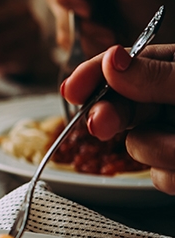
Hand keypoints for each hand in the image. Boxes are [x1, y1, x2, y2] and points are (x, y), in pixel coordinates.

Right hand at [43, 0, 171, 57]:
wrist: (164, 37)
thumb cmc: (154, 6)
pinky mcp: (76, 18)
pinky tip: (103, 38)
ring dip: (82, 30)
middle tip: (92, 19)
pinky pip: (64, 32)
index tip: (82, 7)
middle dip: (72, 12)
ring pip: (58, 14)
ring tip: (108, 34)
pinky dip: (82, 40)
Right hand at [62, 43, 174, 193]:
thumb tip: (112, 60)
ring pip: (138, 147)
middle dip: (109, 116)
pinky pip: (159, 178)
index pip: (121, 65)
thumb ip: (156, 76)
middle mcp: (168, 101)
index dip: (92, 76)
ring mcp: (172, 136)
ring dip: (161, 151)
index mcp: (172, 69)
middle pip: (118, 107)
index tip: (72, 90)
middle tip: (100, 125)